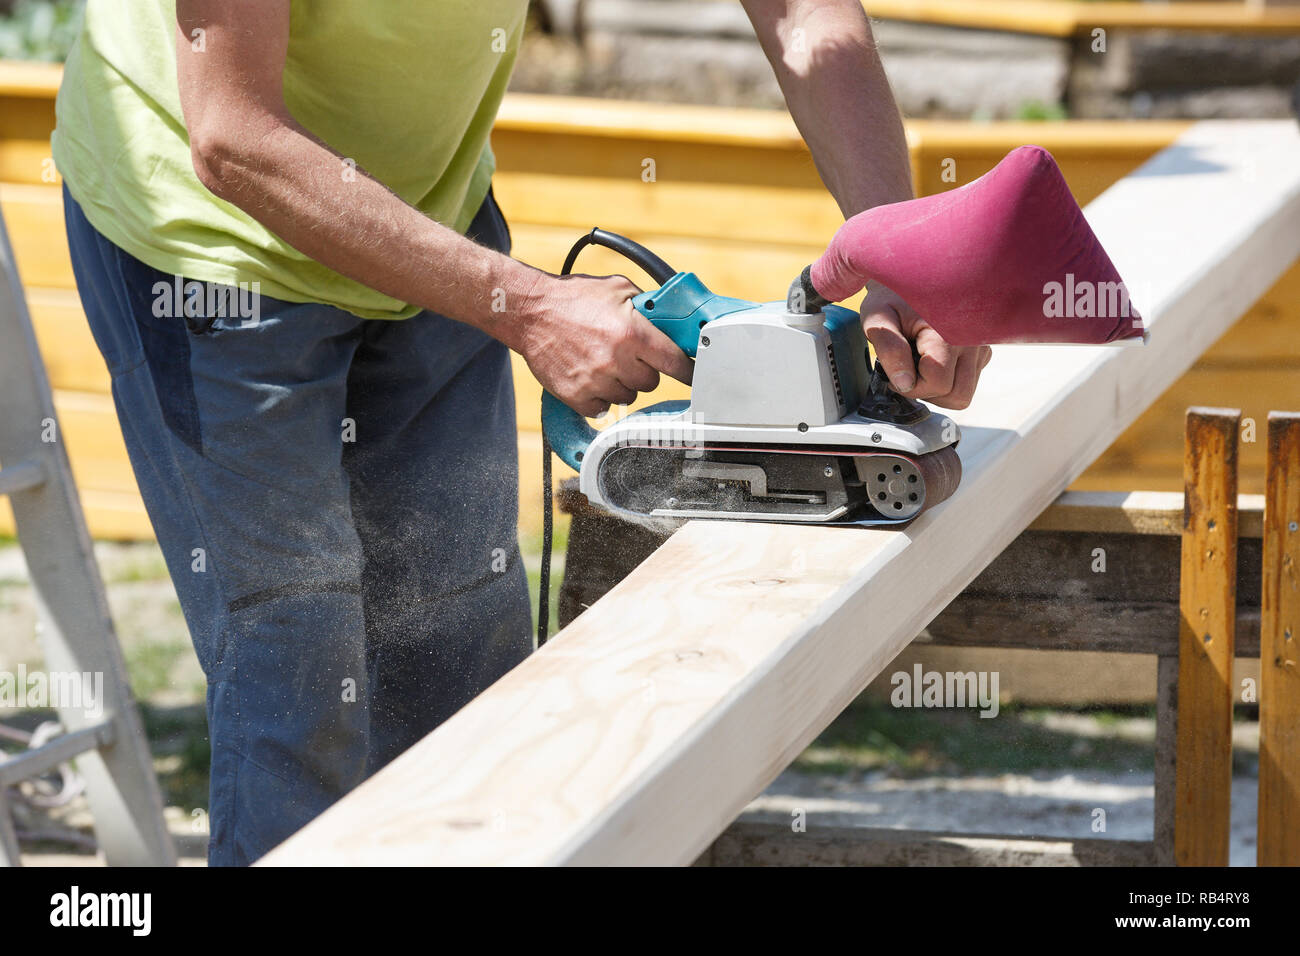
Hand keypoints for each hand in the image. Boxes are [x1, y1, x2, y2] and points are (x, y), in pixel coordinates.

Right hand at [518, 273, 693, 417]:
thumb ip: (647, 308)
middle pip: (652, 383)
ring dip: (622, 384)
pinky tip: (591, 376)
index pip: (675, 363)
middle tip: (630, 356)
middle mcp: (616, 359)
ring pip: (628, 396)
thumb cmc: (573, 298)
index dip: (687, 369)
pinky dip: (600, 397)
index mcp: (632, 333)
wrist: (530, 311)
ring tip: (605, 362)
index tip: (692, 374)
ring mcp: (595, 381)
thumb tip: (672, 322)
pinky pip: (602, 409)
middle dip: (644, 370)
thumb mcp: (618, 289)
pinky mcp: (576, 396)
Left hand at [860, 281, 991, 409]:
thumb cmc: (891, 295)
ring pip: (965, 392)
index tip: (895, 373)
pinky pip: (969, 381)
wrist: (912, 273)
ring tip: (918, 367)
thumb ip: (889, 349)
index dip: (911, 387)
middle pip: (958, 395)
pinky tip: (932, 361)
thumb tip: (904, 383)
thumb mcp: (878, 317)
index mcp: (947, 331)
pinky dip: (949, 380)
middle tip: (907, 373)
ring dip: (939, 390)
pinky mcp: (982, 350)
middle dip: (928, 392)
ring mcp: (980, 345)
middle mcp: (971, 339)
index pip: (938, 383)